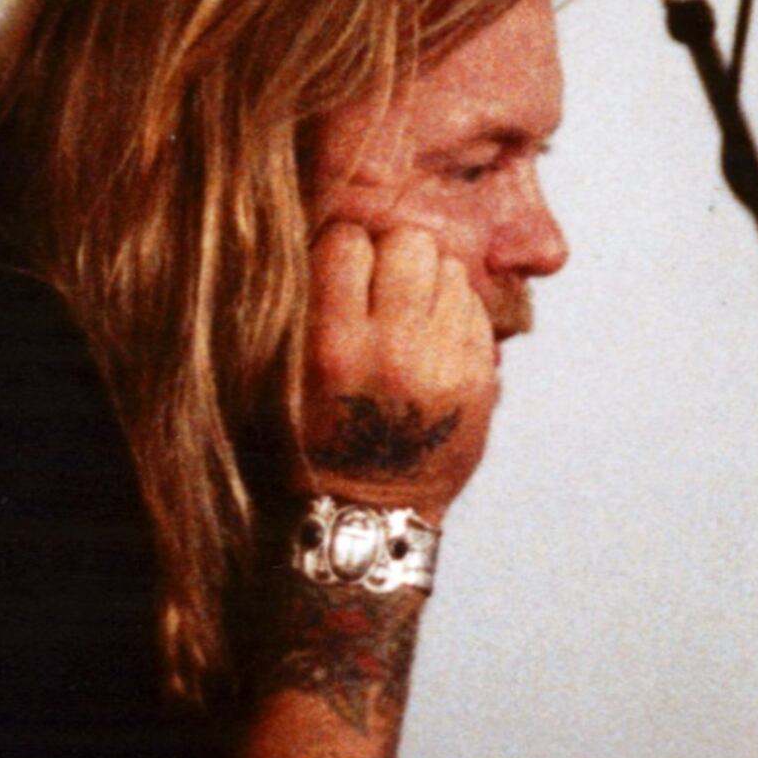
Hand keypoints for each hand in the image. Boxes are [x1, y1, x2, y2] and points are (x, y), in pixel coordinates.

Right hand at [295, 221, 496, 514]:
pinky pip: (476, 309)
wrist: (366, 515)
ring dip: (429, 282)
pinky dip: (455, 313)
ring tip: (408, 315)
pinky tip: (432, 341)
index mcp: (332, 347)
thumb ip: (303, 310)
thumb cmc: (310, 442)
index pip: (347, 242)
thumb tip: (335, 241)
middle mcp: (392, 350)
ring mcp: (443, 364)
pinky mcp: (479, 379)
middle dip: (394, 254)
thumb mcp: (278, 380)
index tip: (341, 266)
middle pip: (410, 243)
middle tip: (381, 283)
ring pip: (450, 269)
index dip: (343, 248)